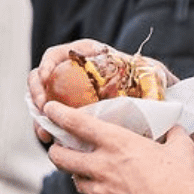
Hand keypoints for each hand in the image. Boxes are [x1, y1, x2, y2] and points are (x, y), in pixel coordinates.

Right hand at [26, 39, 178, 142]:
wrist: (152, 103)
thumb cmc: (151, 84)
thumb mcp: (152, 72)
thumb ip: (152, 69)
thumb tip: (157, 71)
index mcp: (88, 56)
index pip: (59, 54)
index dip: (48, 63)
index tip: (46, 76)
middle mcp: (74, 72)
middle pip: (42, 76)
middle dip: (36, 91)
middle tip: (41, 107)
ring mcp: (69, 93)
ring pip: (43, 99)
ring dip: (38, 115)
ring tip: (44, 132)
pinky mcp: (69, 113)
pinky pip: (51, 118)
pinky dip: (46, 127)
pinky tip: (49, 139)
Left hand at [43, 101, 193, 193]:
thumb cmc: (185, 179)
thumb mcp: (181, 146)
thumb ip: (172, 133)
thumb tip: (173, 127)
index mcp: (118, 143)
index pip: (76, 123)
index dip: (58, 114)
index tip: (49, 109)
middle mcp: (102, 166)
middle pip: (60, 156)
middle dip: (56, 150)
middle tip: (60, 147)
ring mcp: (100, 192)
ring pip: (76, 181)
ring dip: (79, 174)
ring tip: (90, 171)